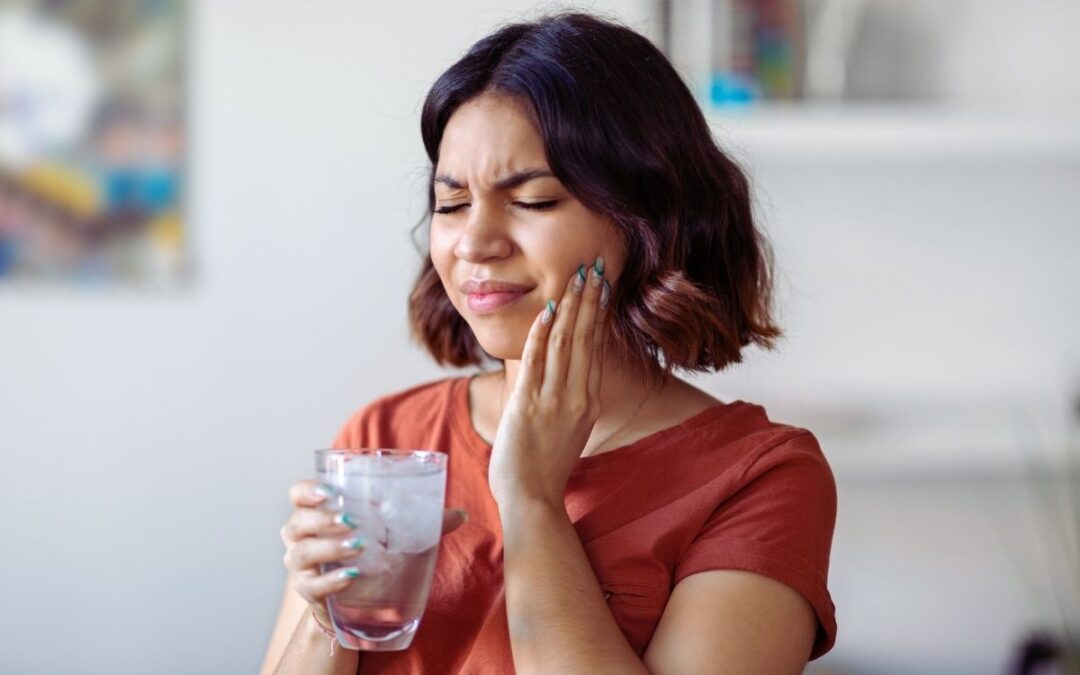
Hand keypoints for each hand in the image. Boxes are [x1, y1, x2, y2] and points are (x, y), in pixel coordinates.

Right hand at [279, 479, 467, 627]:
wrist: (354, 598)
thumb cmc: (370, 552)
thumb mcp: (391, 531)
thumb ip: (422, 521)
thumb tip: (462, 515)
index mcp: (316, 512)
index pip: (298, 494)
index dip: (308, 491)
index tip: (330, 491)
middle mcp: (300, 537)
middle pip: (298, 523)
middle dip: (323, 519)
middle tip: (352, 520)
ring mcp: (301, 566)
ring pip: (302, 553)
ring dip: (330, 547)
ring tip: (359, 546)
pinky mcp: (308, 592)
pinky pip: (313, 586)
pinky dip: (331, 581)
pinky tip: (351, 577)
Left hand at [487, 257, 609, 507]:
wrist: (532, 498)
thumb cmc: (544, 467)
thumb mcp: (569, 429)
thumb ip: (571, 399)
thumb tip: (567, 374)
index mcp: (588, 401)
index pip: (595, 348)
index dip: (598, 314)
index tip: (602, 286)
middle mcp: (577, 397)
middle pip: (585, 337)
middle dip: (589, 298)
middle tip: (594, 266)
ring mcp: (553, 400)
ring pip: (565, 342)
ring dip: (571, 305)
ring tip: (576, 276)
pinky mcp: (528, 405)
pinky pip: (537, 361)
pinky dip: (542, 332)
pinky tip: (547, 309)